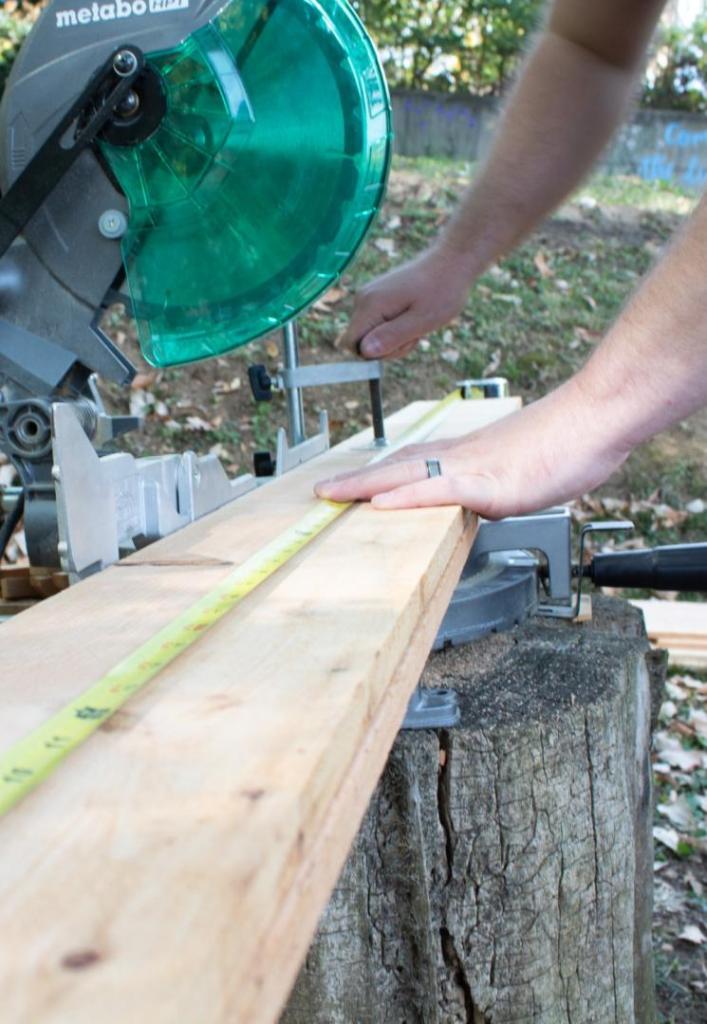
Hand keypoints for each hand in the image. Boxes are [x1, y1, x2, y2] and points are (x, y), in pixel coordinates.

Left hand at [315, 380, 628, 517]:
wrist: (595, 417)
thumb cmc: (568, 441)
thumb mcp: (523, 465)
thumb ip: (496, 480)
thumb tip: (484, 495)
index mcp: (469, 452)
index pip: (413, 460)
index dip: (379, 471)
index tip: (352, 480)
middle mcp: (462, 455)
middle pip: (398, 465)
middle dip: (357, 480)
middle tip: (321, 491)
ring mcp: (474, 467)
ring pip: (408, 475)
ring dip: (366, 486)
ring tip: (330, 496)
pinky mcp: (491, 482)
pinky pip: (441, 490)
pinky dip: (408, 497)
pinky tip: (380, 503)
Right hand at [342, 244, 473, 359]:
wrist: (450, 262)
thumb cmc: (441, 291)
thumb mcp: (421, 320)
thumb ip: (392, 336)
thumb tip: (365, 352)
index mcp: (370, 304)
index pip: (352, 344)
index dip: (374, 354)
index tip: (401, 343)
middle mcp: (363, 299)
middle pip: (360, 341)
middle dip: (387, 347)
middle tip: (414, 334)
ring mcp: (368, 296)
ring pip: (370, 335)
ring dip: (393, 339)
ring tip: (416, 324)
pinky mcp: (376, 297)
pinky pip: (377, 324)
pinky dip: (394, 328)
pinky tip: (412, 318)